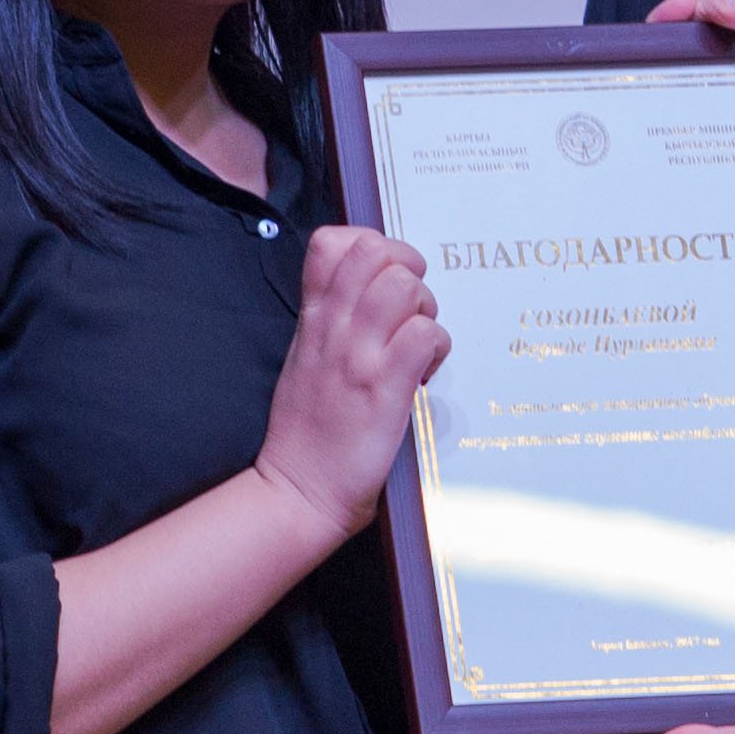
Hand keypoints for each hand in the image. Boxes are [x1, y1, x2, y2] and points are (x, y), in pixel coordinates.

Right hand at [256, 226, 443, 534]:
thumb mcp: (304, 360)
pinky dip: (437, 349)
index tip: (383, 280)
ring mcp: (358, 357)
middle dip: (407, 268)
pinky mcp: (384, 390)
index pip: (331, 242)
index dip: (370, 245)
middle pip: (374, 250)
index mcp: (312, 319)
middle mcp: (333, 329)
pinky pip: (426, 335)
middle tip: (410, 309)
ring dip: (426, 308)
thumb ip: (328, 320)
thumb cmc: (307, 431)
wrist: (297, 491)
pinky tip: (424, 375)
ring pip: (405, 286)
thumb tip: (369, 293)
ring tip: (418, 343)